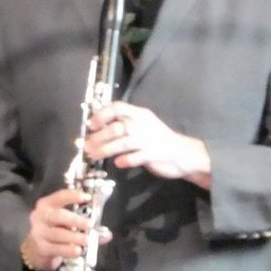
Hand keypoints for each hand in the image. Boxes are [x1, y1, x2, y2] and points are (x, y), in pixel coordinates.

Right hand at [20, 188, 111, 270]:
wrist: (36, 248)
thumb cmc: (56, 229)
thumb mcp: (67, 223)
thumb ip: (85, 226)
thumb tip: (107, 234)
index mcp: (47, 204)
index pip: (59, 197)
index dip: (72, 196)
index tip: (86, 197)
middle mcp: (40, 216)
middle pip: (58, 216)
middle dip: (75, 220)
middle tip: (90, 225)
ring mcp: (39, 232)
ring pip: (58, 234)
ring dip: (74, 237)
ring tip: (87, 241)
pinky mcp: (41, 247)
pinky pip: (56, 248)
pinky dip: (67, 250)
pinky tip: (77, 251)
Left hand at [84, 101, 211, 188]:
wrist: (183, 153)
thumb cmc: (157, 138)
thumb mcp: (142, 125)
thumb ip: (124, 124)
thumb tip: (98, 129)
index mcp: (139, 114)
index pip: (118, 107)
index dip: (102, 114)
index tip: (91, 125)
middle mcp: (143, 124)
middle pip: (117, 127)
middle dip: (99, 137)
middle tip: (87, 146)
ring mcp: (149, 140)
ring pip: (122, 143)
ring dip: (105, 150)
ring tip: (94, 156)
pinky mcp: (152, 155)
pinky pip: (134, 157)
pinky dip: (123, 160)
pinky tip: (117, 163)